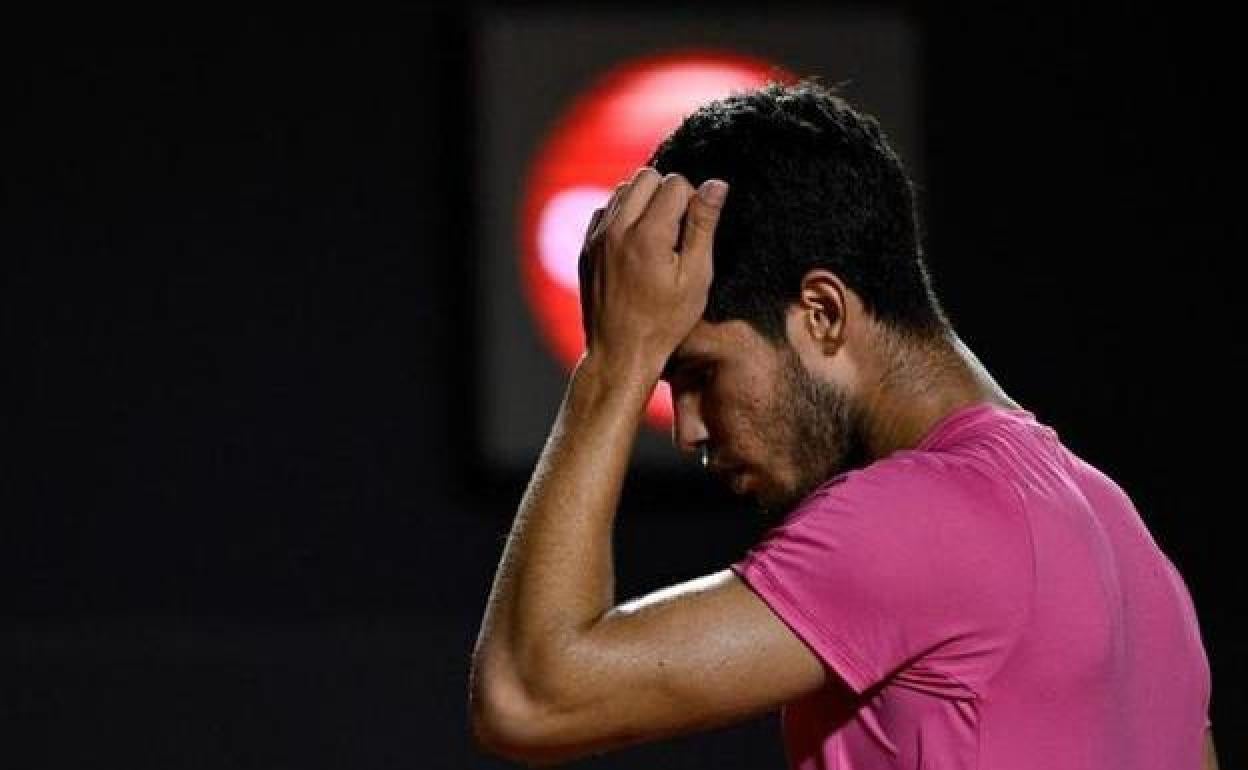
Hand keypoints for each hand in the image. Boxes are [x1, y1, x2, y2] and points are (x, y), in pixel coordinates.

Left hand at [577, 167, 728, 379]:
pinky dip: (623, 217)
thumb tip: (716, 184)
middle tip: (678, 231)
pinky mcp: (586, 247)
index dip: (693, 201)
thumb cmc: (665, 321)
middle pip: (647, 177)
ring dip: (644, 202)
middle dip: (667, 194)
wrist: (620, 352)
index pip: (676, 183)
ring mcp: (597, 237)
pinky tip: (636, 245)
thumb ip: (704, 226)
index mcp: (648, 234)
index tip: (694, 232)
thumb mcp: (696, 277)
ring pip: (624, 189)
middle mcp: (617, 229)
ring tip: (658, 238)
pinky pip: (606, 210)